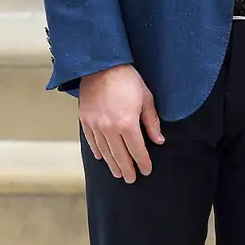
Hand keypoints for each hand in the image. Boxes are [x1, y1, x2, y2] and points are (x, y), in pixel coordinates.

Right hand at [79, 64, 163, 182]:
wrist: (101, 65)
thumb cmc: (127, 80)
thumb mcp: (146, 99)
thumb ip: (151, 122)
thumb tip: (158, 141)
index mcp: (127, 124)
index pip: (137, 150)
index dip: (142, 162)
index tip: (146, 170)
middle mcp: (110, 128)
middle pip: (120, 155)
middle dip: (126, 169)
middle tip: (130, 179)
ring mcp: (95, 125)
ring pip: (104, 151)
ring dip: (112, 164)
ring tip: (117, 173)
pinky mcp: (85, 119)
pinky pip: (91, 141)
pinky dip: (97, 151)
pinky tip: (101, 158)